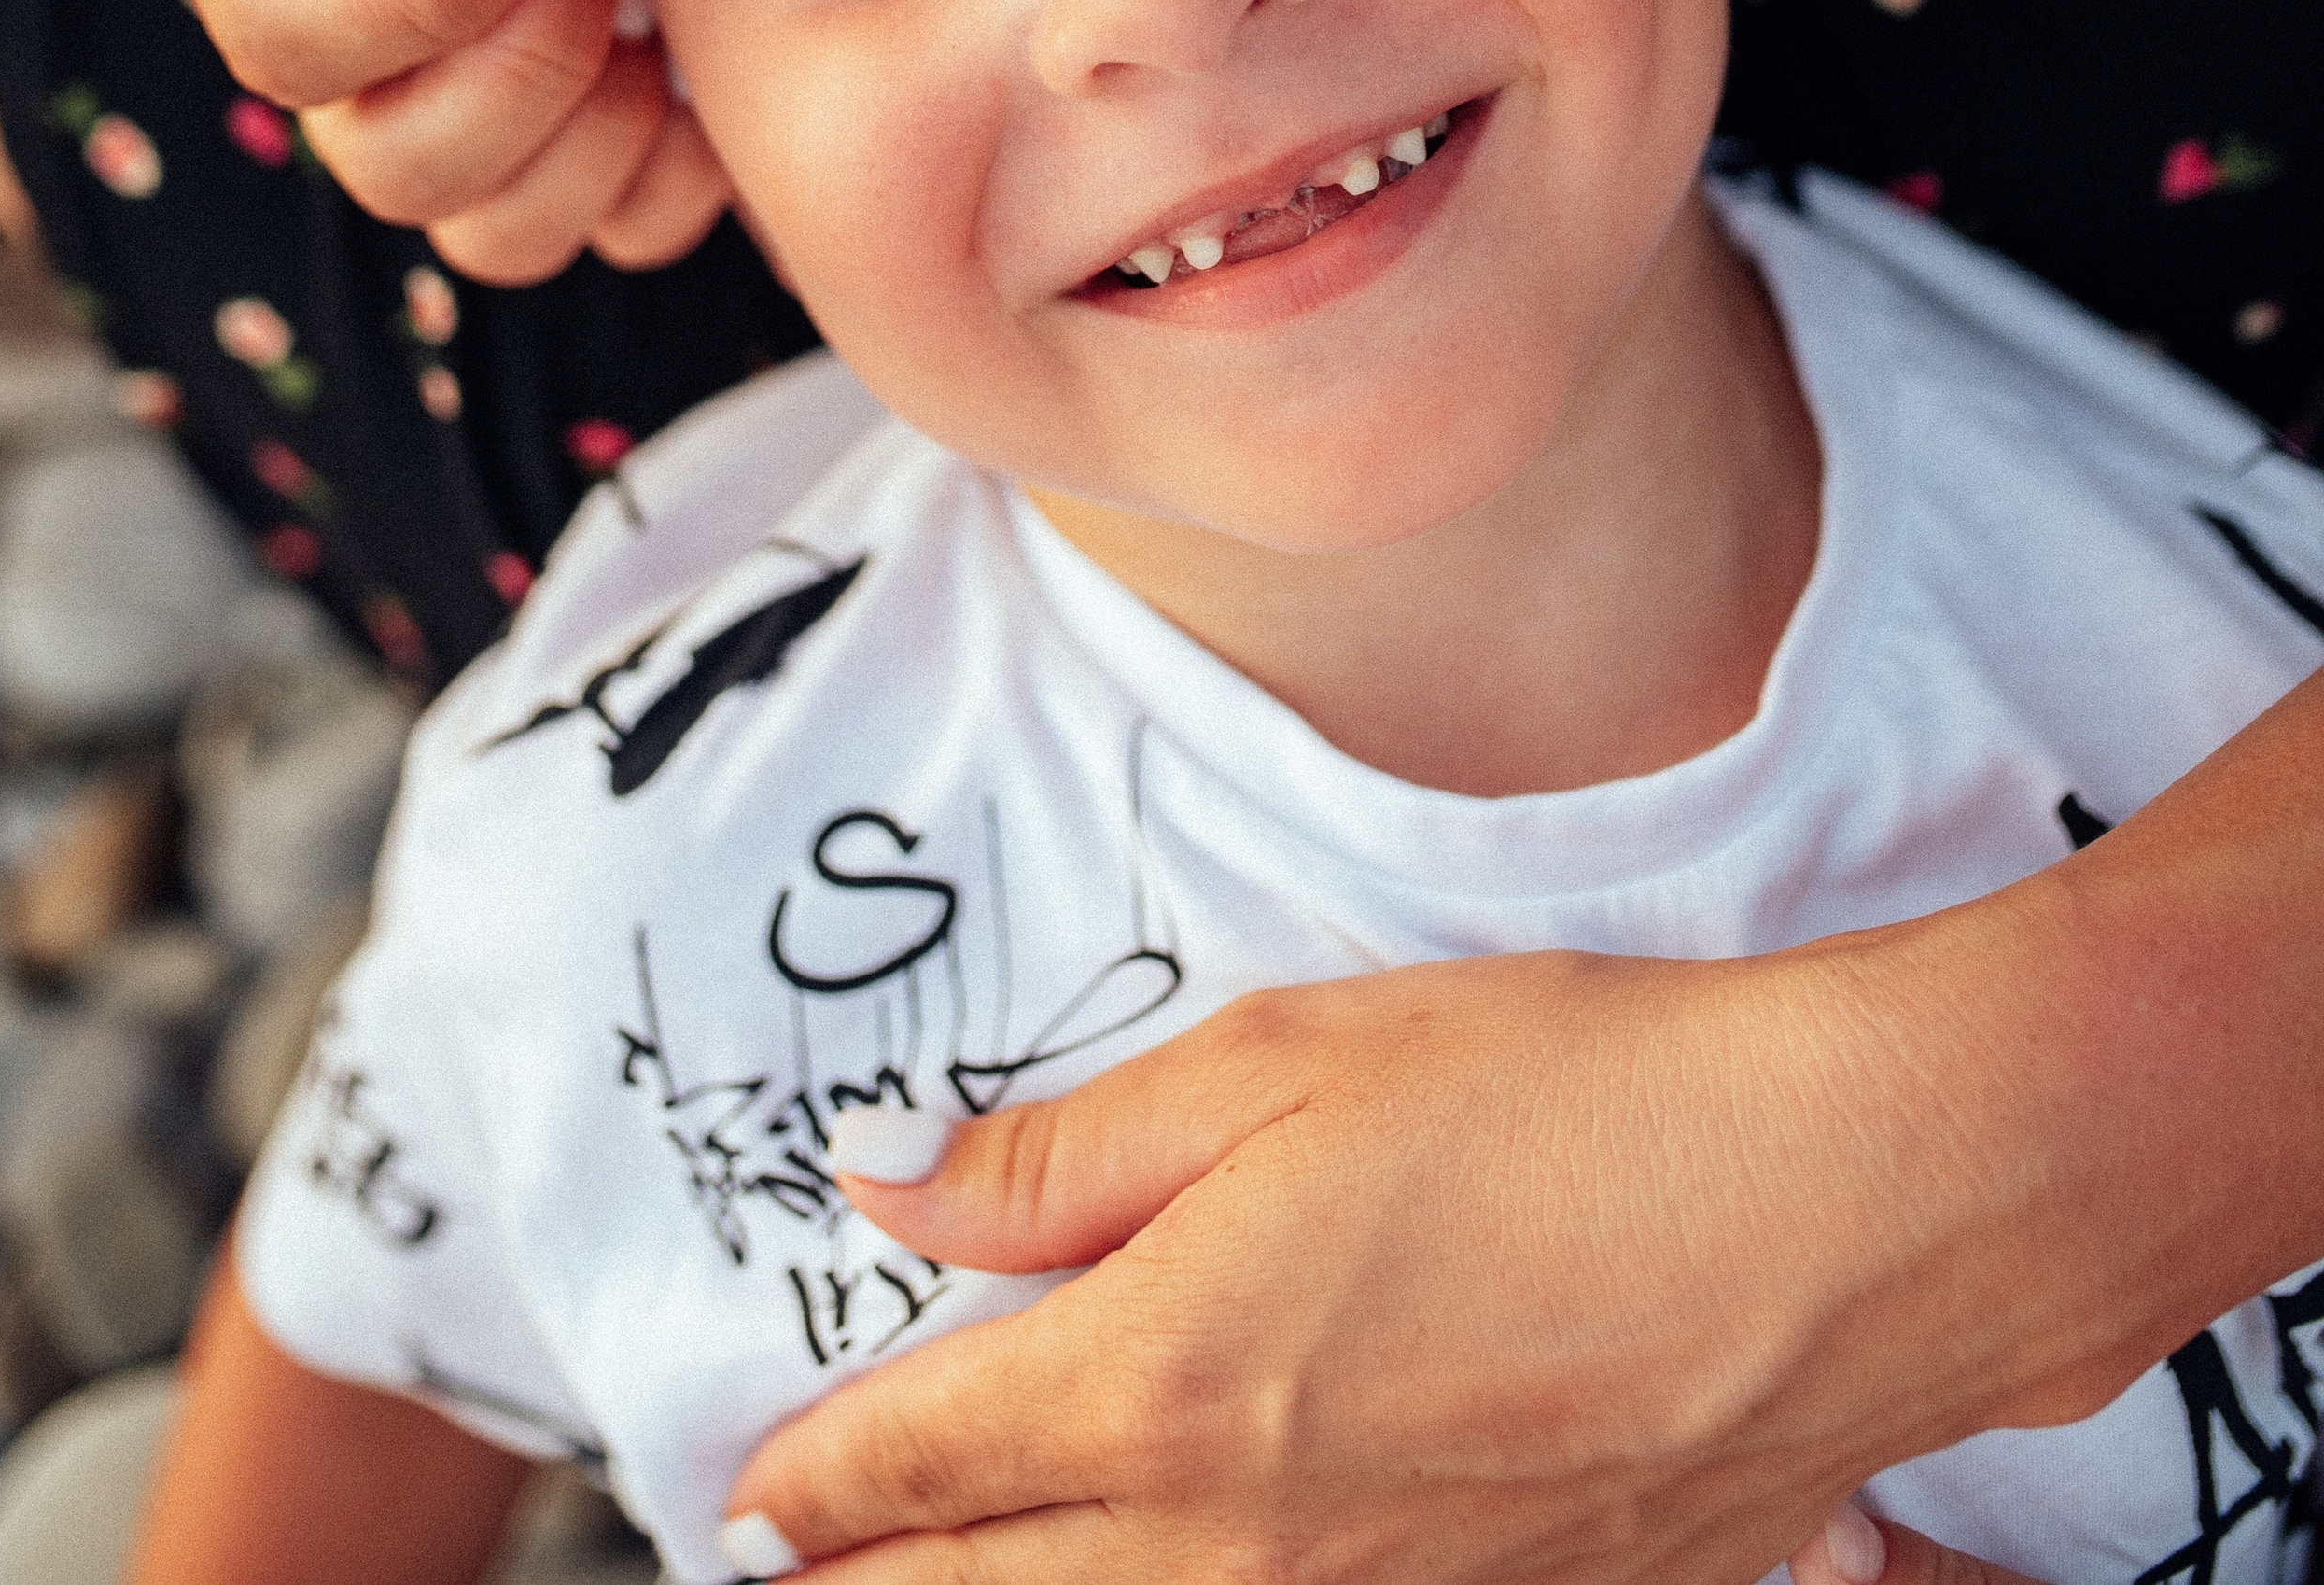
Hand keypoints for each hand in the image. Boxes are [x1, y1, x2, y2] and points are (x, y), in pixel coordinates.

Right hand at [153, 0, 731, 281]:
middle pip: (392, 163)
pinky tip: (711, 21)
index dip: (410, 0)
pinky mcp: (586, 107)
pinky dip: (681, 158)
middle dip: (521, 71)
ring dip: (603, 131)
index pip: (282, 27)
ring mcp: (464, 81)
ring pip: (505, 225)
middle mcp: (342, 21)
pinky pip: (628, 216)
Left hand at [724, 938, 2133, 1584]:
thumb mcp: (1287, 1057)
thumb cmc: (1569, 1101)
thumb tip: (888, 1187)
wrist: (1836, 1217)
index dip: (810, 1479)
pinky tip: (1180, 1574)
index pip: (913, 1463)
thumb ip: (1067, 1150)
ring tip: (943, 1578)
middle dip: (872, 1582)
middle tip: (799, 1561)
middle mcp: (1237, 1540)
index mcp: (1163, 1378)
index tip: (752, 1487)